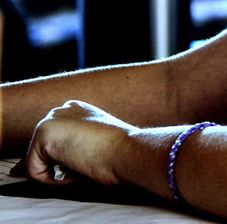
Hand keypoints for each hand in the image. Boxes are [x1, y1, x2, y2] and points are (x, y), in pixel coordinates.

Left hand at [20, 99, 135, 186]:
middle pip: (43, 152)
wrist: (127, 152)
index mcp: (76, 110)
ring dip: (59, 173)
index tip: (89, 162)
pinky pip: (34, 171)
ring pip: (39, 162)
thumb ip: (76, 145)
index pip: (55, 142)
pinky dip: (52, 181)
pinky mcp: (43, 132)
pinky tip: (75, 170)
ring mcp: (51, 119)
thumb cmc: (120, 154)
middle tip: (87, 164)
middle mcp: (61, 110)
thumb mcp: (97, 143)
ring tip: (84, 165)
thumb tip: (53, 165)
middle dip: (60, 165)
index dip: (68, 159)